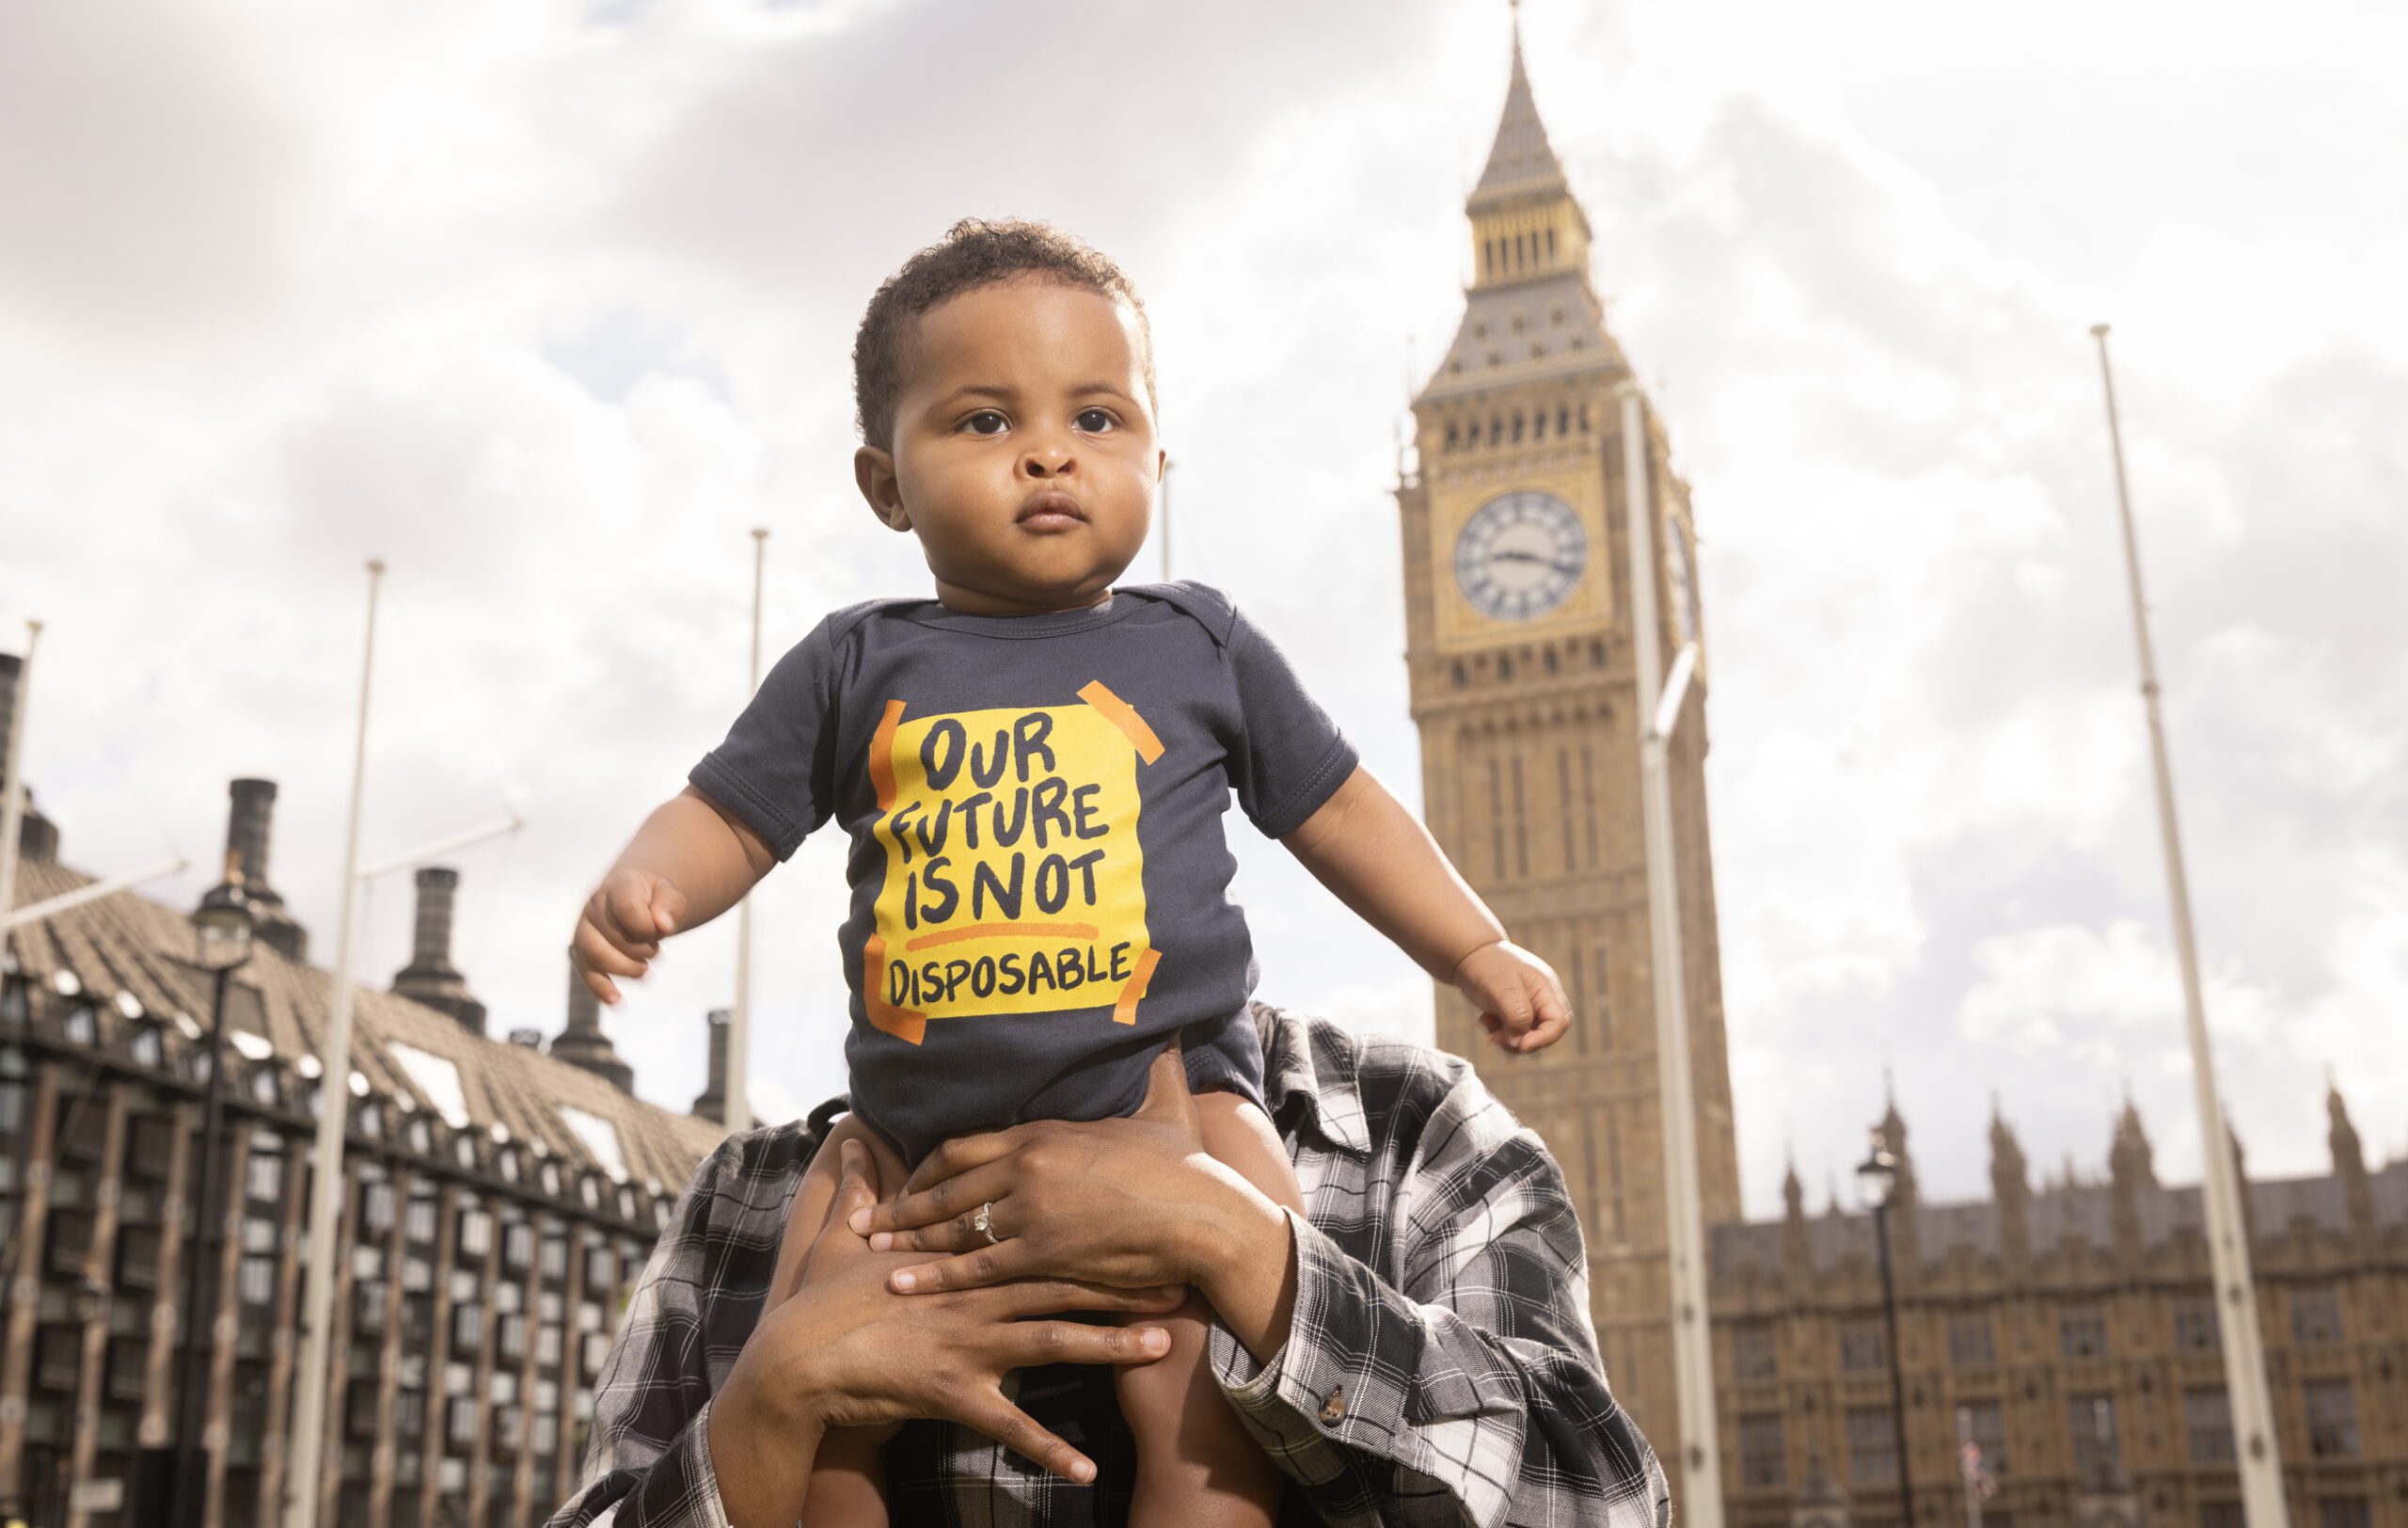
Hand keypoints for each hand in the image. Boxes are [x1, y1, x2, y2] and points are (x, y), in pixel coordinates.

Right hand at [571, 867, 687, 1004]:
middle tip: (657, 951)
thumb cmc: (657, 897)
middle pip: (610, 935)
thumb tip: (663, 925)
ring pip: (594, 955)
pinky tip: (618, 1002)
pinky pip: (587, 972)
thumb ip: (671, 905)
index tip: (663, 930)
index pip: (626, 907)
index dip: (646, 926)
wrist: (640, 896)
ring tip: (646, 972)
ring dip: (624, 968)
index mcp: (618, 885)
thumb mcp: (671, 894)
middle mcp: (595, 906)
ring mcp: (586, 929)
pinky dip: (602, 989)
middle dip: (639, 950)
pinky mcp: (585, 952)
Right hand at [711, 1139, 1183, 1519]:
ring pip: (1052, 1340)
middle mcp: (972, 1296)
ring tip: (1161, 1346)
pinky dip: (1047, 1448)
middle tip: (1176, 1275)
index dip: (1085, 1229)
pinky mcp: (952, 1392)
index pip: (1034, 1237)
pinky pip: (1009, 1426)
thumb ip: (861, 1188)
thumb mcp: (842, 1238)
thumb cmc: (820, 1303)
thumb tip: (855, 1138)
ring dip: (1109, 1344)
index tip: (1131, 1221)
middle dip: (1121, 1279)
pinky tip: (1087, 1467)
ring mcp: (966, 1343)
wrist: (794, 1361)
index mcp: (957, 1260)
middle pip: (1060, 1281)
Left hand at [856, 1045, 1262, 1297]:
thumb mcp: (1166, 1105)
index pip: (962, 1146)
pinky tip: (906, 1285)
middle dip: (905, 1208)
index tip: (908, 1183)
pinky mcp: (1043, 1254)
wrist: (1203, 1215)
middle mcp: (1026, 1168)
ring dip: (910, 1242)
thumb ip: (1159, 1068)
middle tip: (871, 1221)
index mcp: (1042, 1133)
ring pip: (952, 1228)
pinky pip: (976, 1266)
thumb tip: (1173, 1033)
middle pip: (945, 1188)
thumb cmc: (1185, 1166)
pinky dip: (936, 1277)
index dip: (928, 1168)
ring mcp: (1031, 1212)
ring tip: (877, 1253)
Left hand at [1452, 939, 1570, 1052]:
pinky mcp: (1515, 1015)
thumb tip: (1520, 1042)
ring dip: (1507, 1040)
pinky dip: (1499, 1034)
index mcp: (1546, 989)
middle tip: (1496, 1037)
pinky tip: (1485, 1019)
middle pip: (1546, 1034)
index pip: (1560, 1022)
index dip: (1544, 1038)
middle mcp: (1542, 1000)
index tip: (1520, 1044)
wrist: (1469, 955)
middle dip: (1522, 1042)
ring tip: (1486, 1023)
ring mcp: (1529, 1009)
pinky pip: (1514, 1035)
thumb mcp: (1503, 988)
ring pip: (1528, 1038)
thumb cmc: (1488, 966)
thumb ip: (1517, 1015)